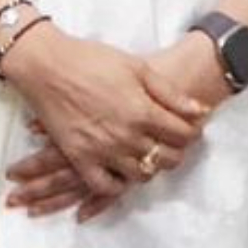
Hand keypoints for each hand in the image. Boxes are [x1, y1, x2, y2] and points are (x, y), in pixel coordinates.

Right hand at [0, 25, 211, 211]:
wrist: (47, 66)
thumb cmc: (92, 60)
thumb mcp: (138, 68)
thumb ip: (170, 93)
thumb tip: (200, 111)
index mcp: (143, 111)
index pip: (183, 135)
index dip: (192, 133)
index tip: (188, 129)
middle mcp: (126, 136)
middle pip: (166, 159)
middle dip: (175, 152)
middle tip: (170, 144)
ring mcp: (102, 150)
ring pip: (140, 176)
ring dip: (149, 168)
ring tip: (146, 156)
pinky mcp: (79, 158)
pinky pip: (104, 186)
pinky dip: (116, 185)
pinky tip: (120, 173)